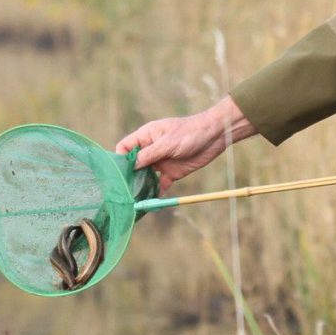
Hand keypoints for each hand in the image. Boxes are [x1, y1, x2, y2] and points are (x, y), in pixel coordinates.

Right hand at [115, 95, 257, 191]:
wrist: (215, 136)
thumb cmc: (190, 132)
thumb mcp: (168, 143)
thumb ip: (149, 154)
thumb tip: (131, 166)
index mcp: (146, 137)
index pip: (125, 147)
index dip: (120, 159)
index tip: (120, 172)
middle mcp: (151, 150)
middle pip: (133, 164)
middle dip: (129, 176)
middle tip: (125, 190)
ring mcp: (161, 162)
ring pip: (145, 176)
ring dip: (141, 186)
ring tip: (136, 199)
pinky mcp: (172, 172)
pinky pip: (160, 184)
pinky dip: (156, 192)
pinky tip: (152, 202)